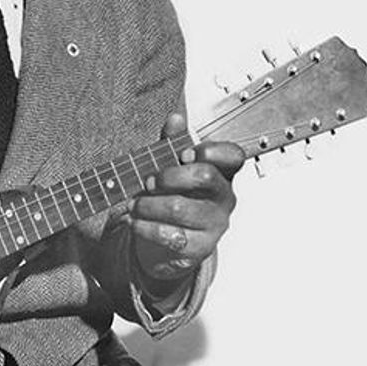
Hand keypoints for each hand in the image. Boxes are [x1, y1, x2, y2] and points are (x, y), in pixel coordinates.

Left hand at [129, 113, 244, 291]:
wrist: (169, 242)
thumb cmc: (174, 196)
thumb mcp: (171, 166)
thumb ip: (172, 142)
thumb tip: (176, 119)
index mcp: (220, 172)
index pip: (232, 156)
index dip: (211, 151)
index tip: (184, 153)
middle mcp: (223, 197)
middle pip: (204, 177)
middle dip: (170, 175)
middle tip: (149, 180)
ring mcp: (214, 223)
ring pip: (181, 207)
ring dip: (149, 204)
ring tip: (134, 204)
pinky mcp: (199, 247)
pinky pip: (170, 235)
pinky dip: (145, 227)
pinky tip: (134, 222)